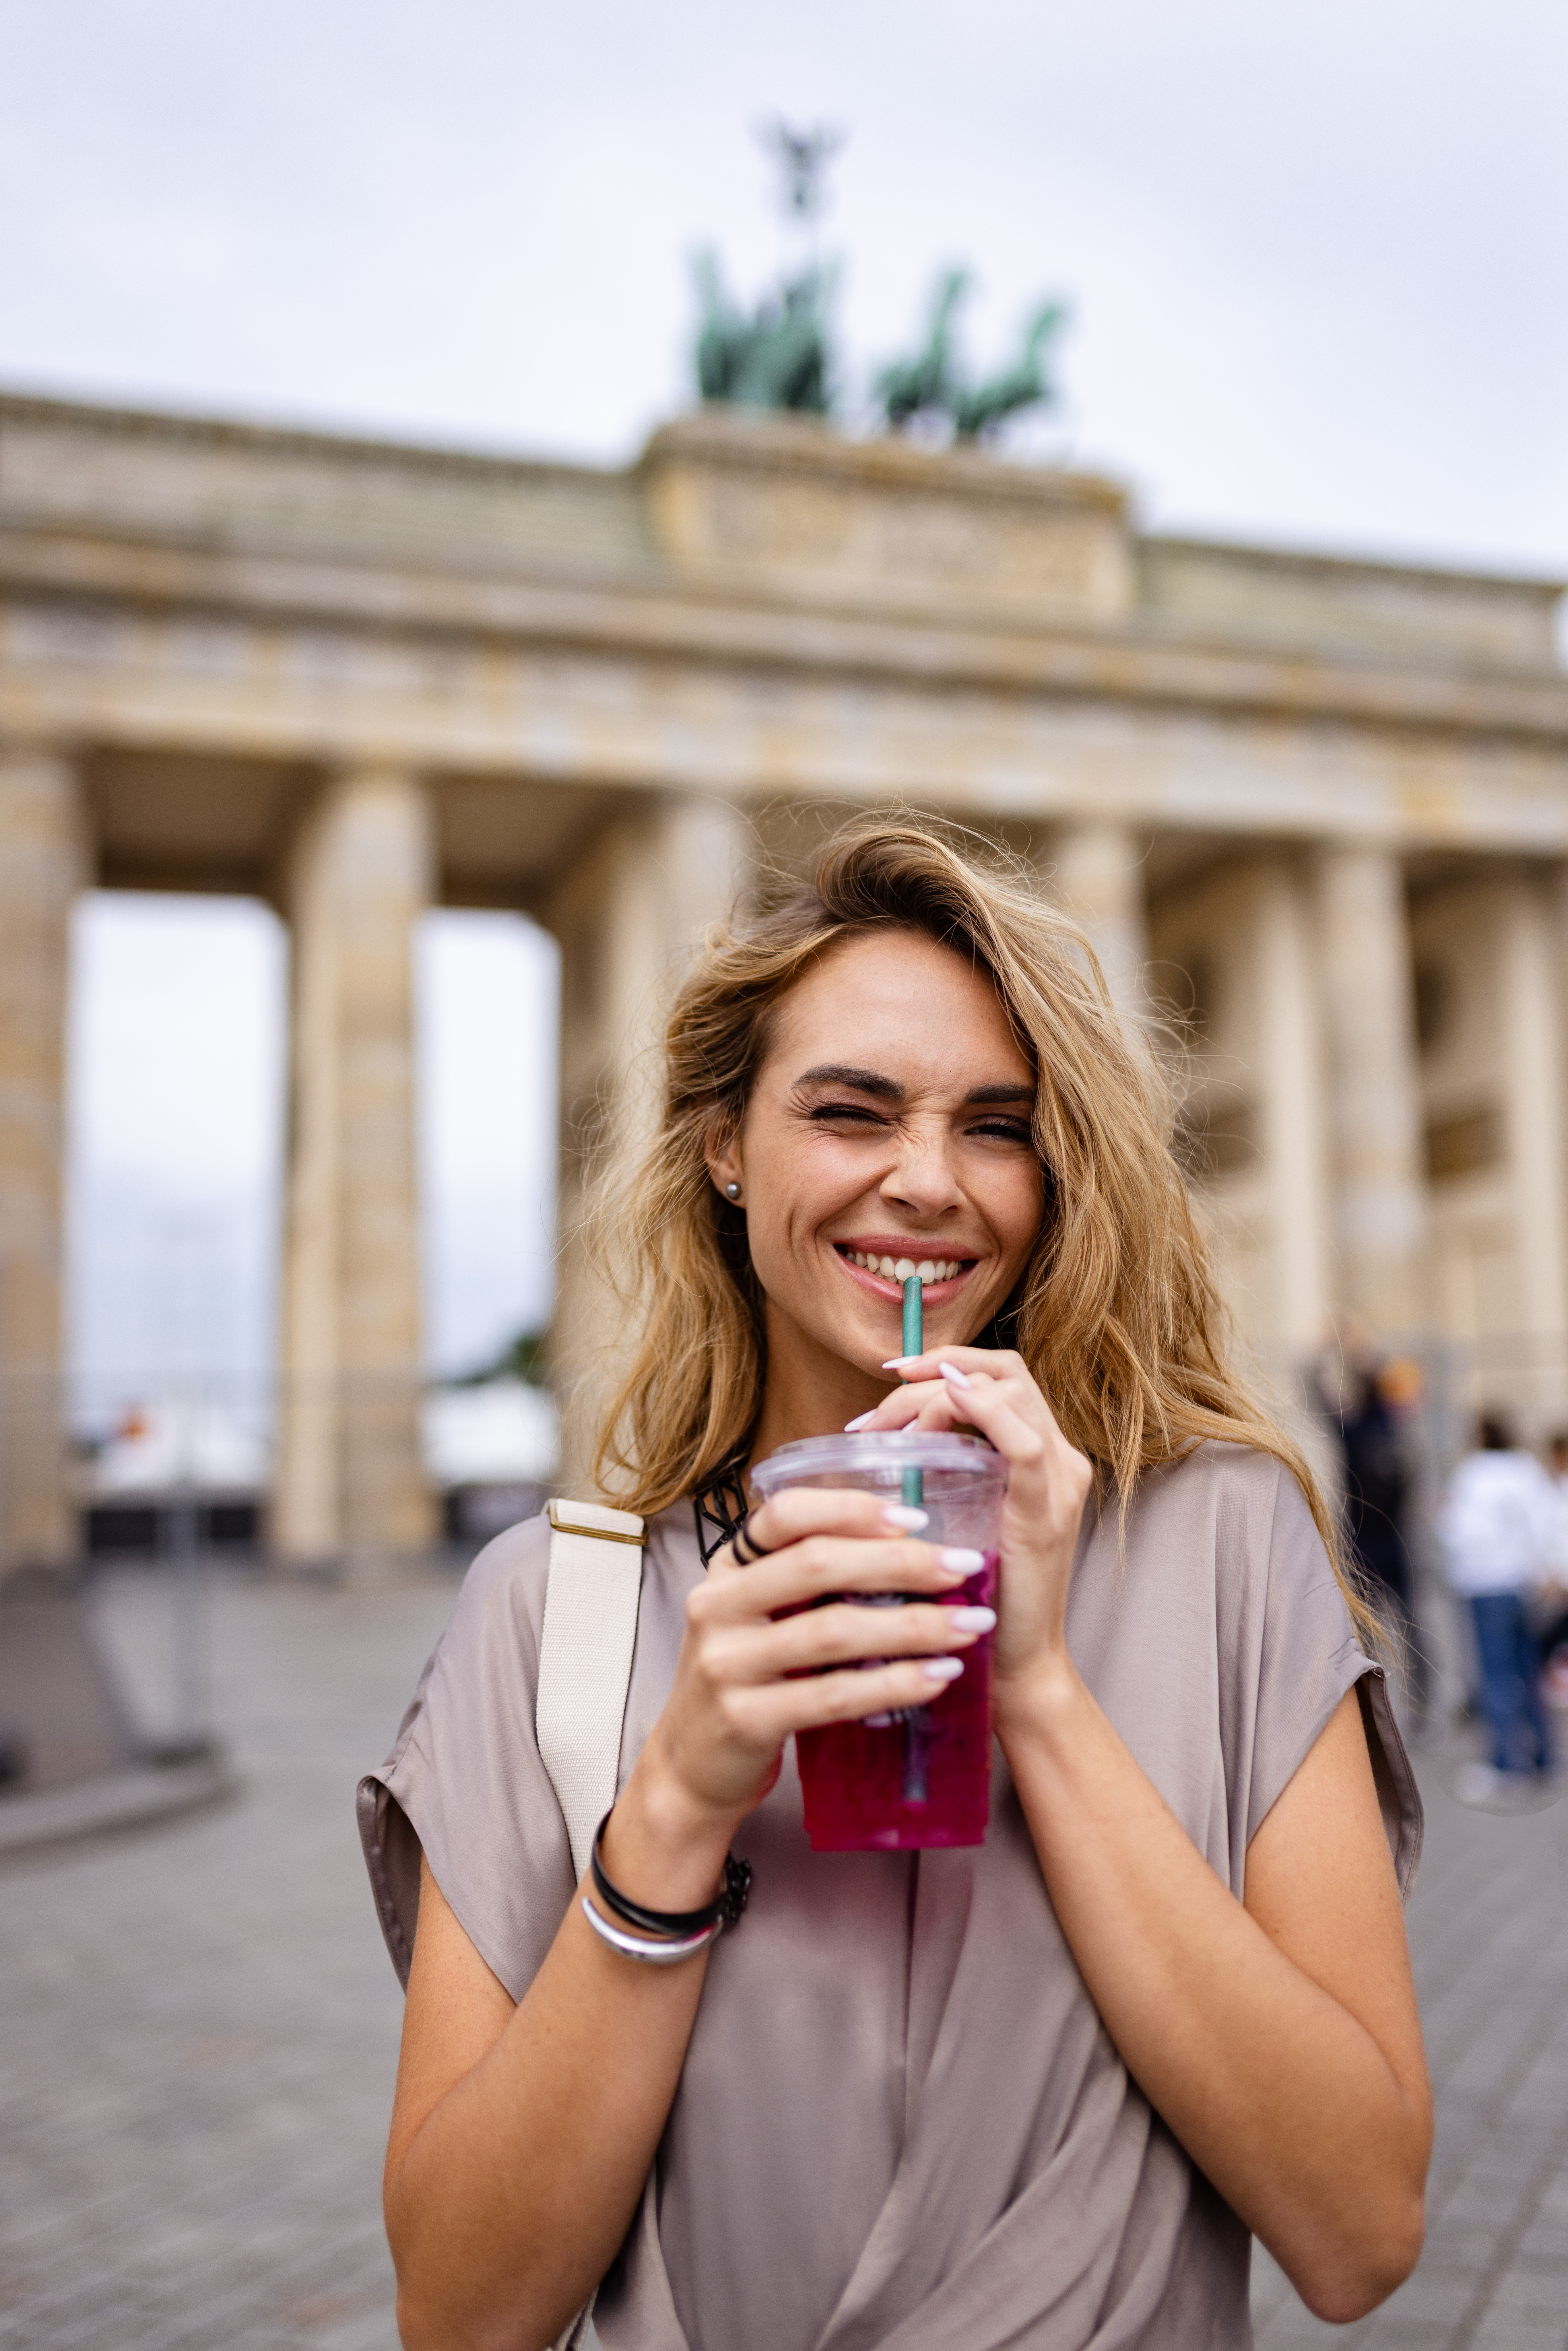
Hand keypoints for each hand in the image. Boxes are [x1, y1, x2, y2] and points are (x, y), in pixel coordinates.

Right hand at [633, 1486, 994, 1838]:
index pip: (785, 1514)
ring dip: (912, 1625)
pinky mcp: (745, 1719)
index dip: (852, 1509)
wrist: (692, 1768)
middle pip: (817, 1564)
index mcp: (727, 1568)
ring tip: (970, 1626)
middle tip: (965, 1568)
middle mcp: (716, 1605)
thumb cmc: (747, 1679)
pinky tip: (937, 1677)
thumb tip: (910, 1545)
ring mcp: (726, 1663)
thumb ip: (808, 1580)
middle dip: (901, 1563)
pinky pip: (833, 1695)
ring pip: (833, 1631)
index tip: (918, 1519)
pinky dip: (894, 1684)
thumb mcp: (760, 1615)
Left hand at [859, 1348, 1093, 1720]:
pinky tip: (944, 1403)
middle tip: (874, 1413)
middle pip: (1003, 1373)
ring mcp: (1060, 1482)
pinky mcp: (1047, 1513)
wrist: (1014, 1662)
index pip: (1000, 1376)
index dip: (946, 1362)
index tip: (888, 1376)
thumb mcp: (960, 1516)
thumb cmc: (977, 1593)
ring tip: (886, 1428)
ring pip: (1010, 1394)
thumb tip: (883, 1438)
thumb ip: (941, 1472)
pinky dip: (985, 1413)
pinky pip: (1023, 1444)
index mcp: (1041, 1454)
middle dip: (932, 1374)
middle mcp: (1061, 1457)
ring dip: (938, 1395)